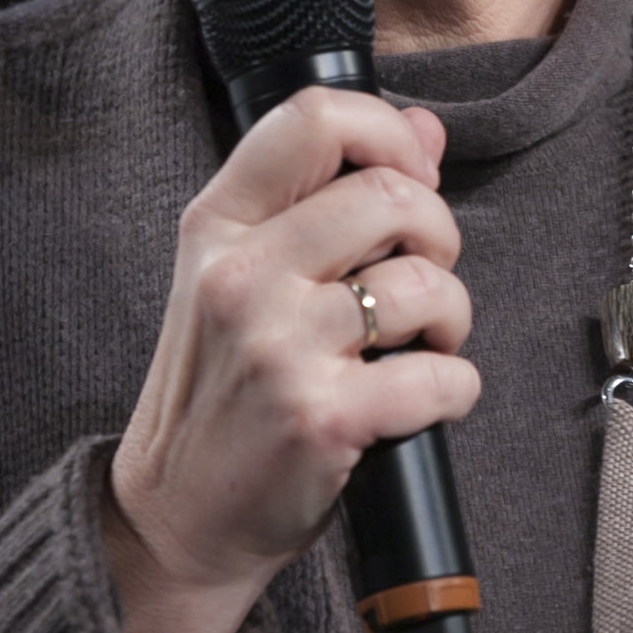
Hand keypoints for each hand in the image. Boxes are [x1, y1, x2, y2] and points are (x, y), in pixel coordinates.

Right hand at [103, 88, 476, 632]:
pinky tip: (425, 398)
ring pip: (425, 284)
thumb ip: (328, 194)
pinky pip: (439, 376)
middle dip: (438, 235)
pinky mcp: (321, 417)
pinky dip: (455, 387)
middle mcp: (241, 274)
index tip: (411, 178)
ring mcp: (278, 346)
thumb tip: (424, 129)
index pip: (313, 117)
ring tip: (424, 343)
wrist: (177, 515)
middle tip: (423, 278)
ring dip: (451, 315)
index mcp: (219, 224)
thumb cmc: (223, 388)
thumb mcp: (249, 273)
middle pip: (390, 194)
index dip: (388, 133)